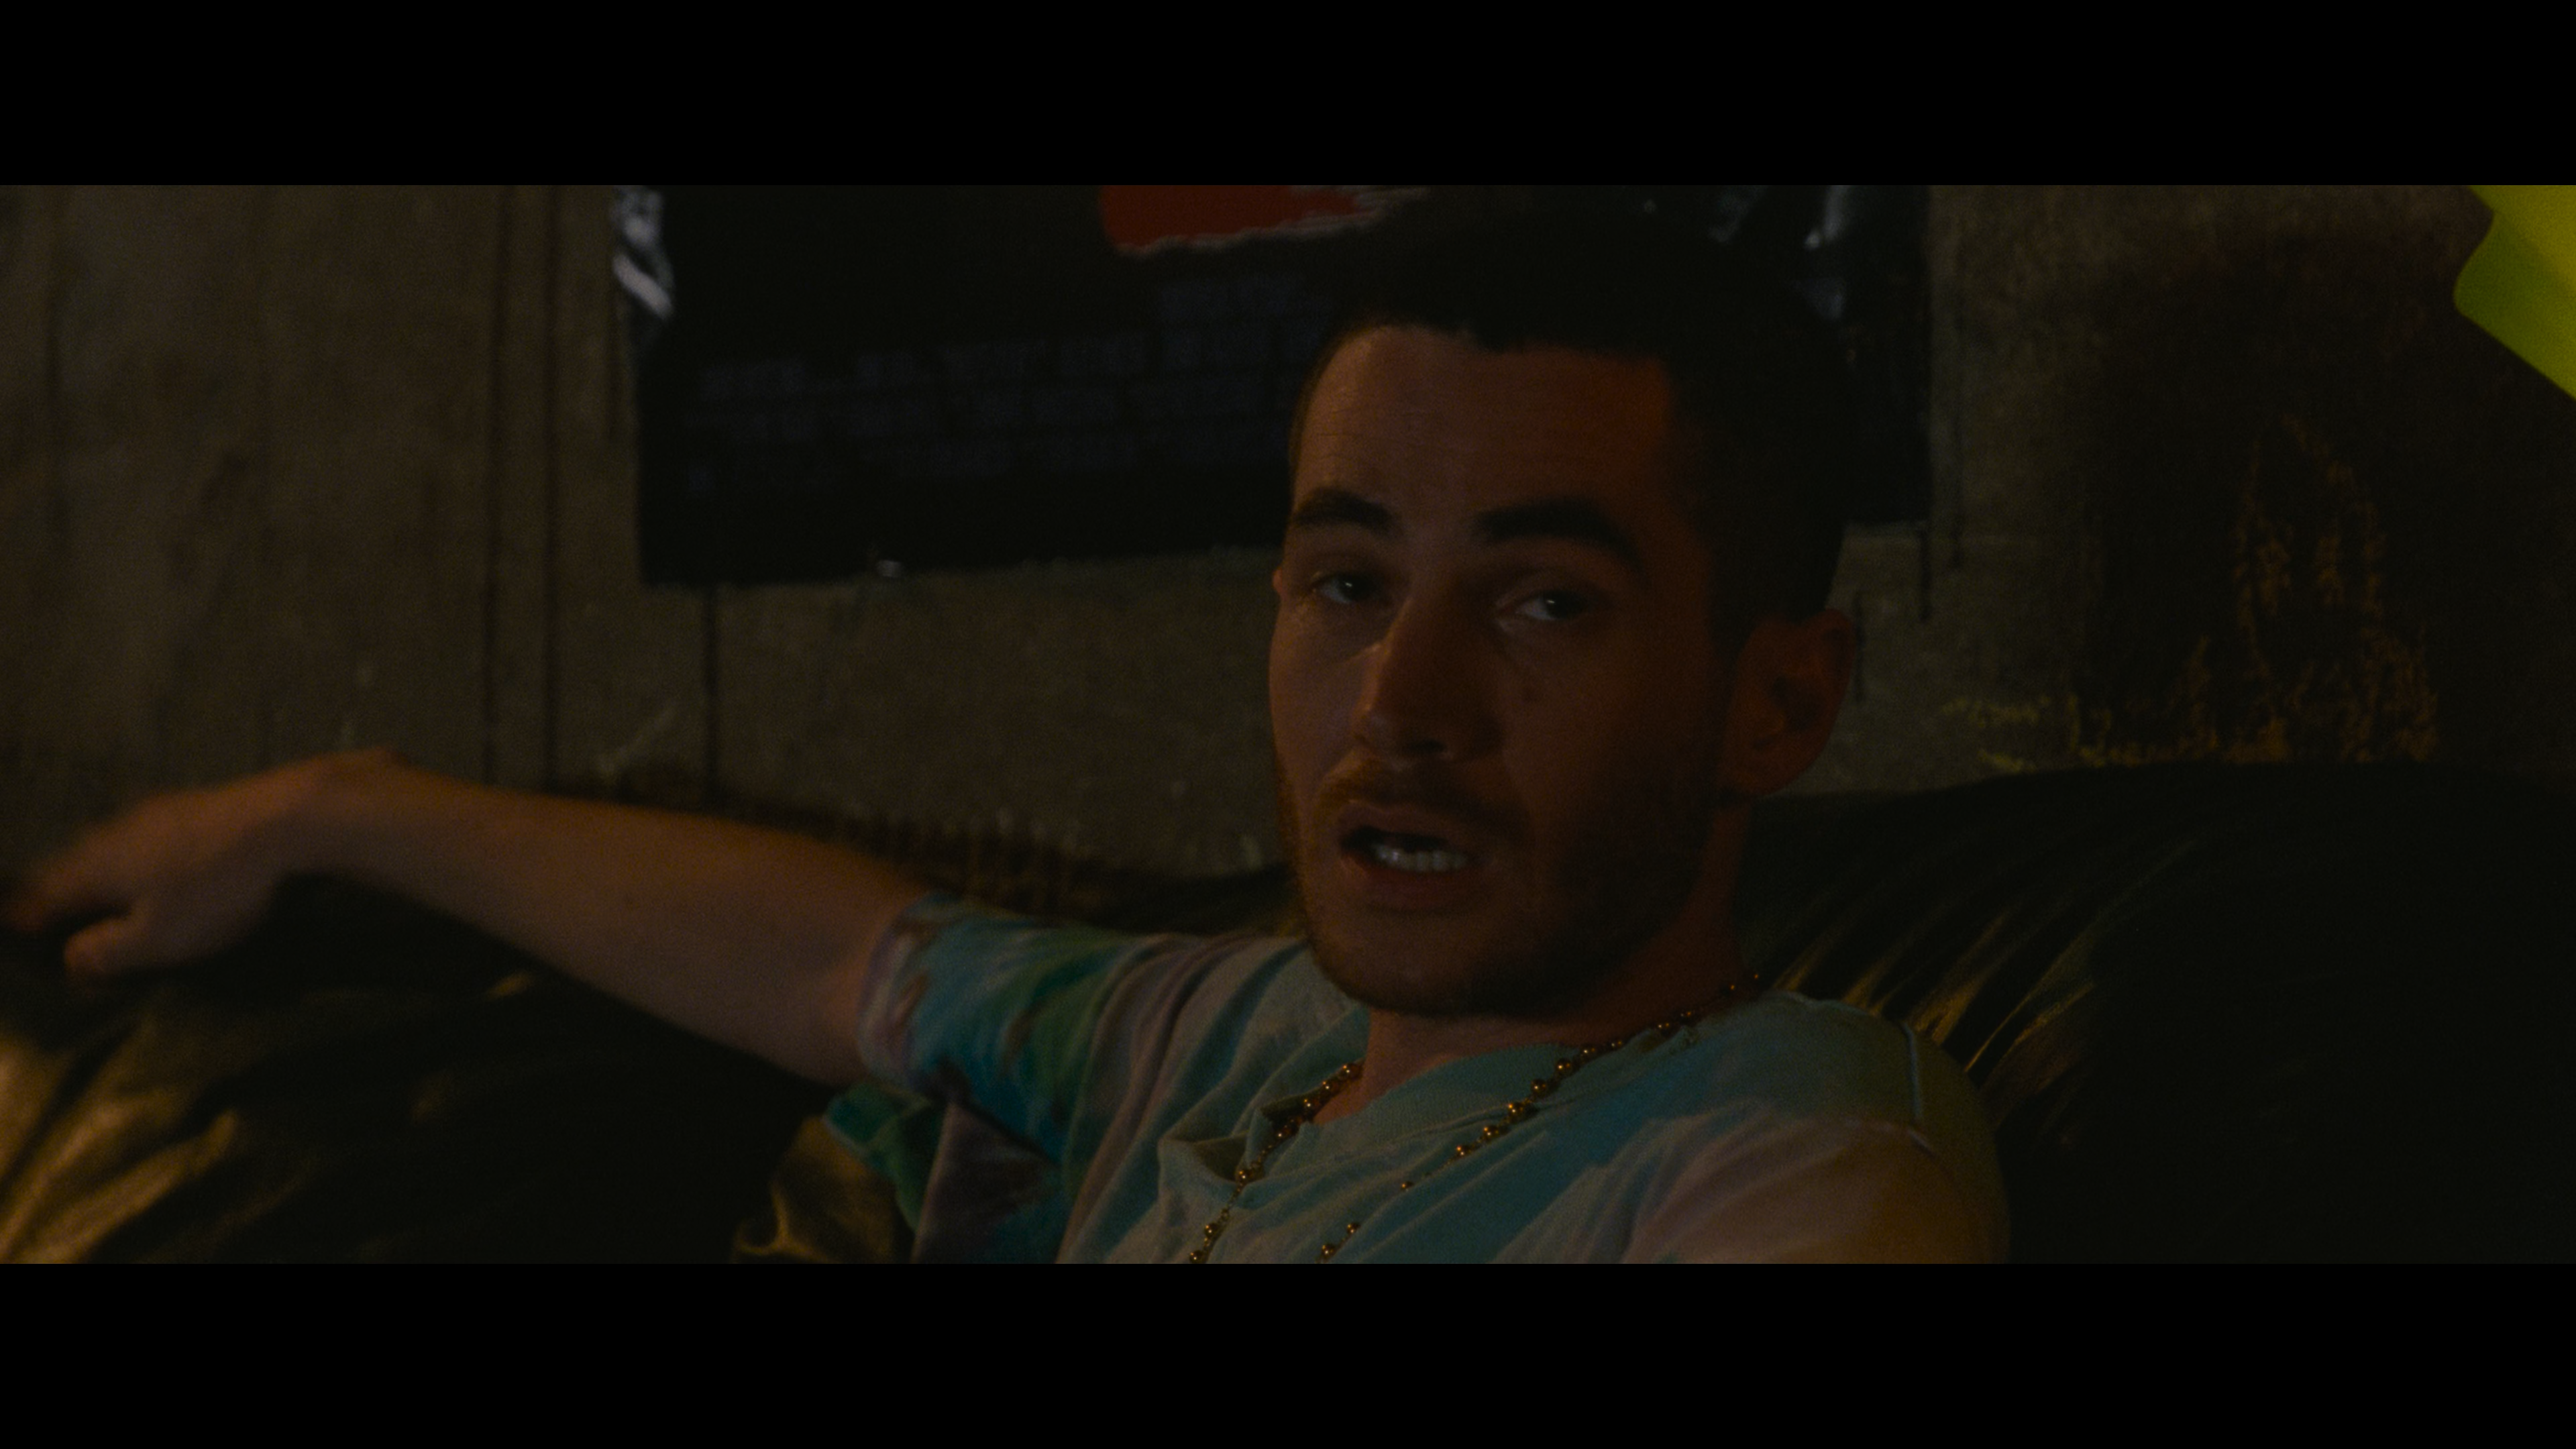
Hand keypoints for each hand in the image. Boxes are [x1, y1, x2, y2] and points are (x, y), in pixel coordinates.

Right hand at [3, 750, 388, 979]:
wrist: (289, 818)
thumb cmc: (217, 888)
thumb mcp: (157, 939)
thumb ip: (106, 951)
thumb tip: (69, 958)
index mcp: (95, 866)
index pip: (46, 894)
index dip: (28, 915)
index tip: (14, 926)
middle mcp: (115, 831)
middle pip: (75, 863)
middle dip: (61, 887)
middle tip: (47, 907)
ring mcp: (158, 811)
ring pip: (112, 843)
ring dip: (100, 866)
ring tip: (95, 885)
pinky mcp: (199, 804)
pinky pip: (151, 833)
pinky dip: (141, 852)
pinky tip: (154, 858)